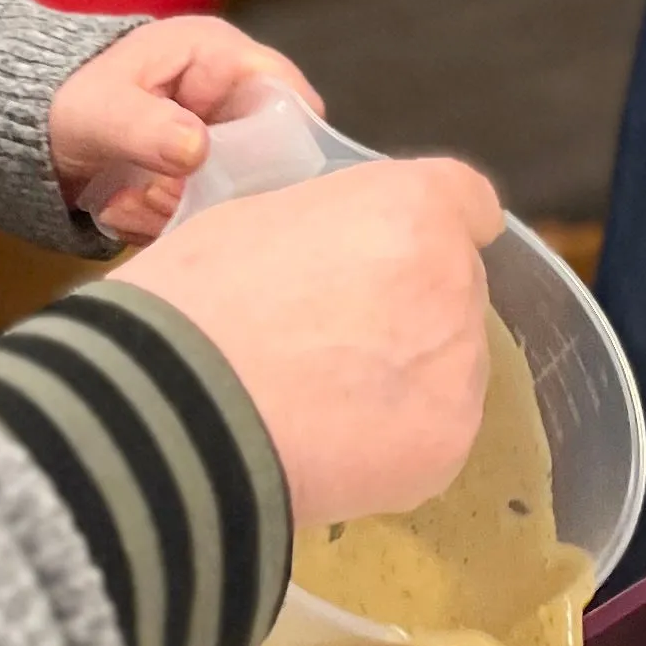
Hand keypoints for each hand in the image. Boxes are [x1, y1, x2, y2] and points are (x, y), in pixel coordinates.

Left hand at [47, 20, 322, 238]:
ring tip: (123, 202)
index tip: (236, 182)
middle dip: (213, 192)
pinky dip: (163, 224)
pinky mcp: (197, 180)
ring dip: (177, 212)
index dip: (280, 142)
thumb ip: (145, 127)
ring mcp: (215, 142)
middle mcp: (227, 99)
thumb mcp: (98, 111)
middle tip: (156, 198)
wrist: (26, 134)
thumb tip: (199, 149)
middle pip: (267, 160)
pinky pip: (203, 216)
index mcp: (217, 56)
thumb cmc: (62, 101)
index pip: (288, 95)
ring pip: (233, 197)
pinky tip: (121, 211)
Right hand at [109, 158, 503, 525]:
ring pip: (447, 362)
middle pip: (454, 285)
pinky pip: (433, 431)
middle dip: (409, 305)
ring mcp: (458, 364)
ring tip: (322, 403)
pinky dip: (394, 440)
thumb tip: (337, 257)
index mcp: (411, 206)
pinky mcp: (448, 443)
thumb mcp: (260, 218)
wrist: (177, 405)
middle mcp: (452, 277)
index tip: (408, 249)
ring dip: (406, 374)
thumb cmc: (197, 298)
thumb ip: (330, 229)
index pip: (468, 201)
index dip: (437, 223)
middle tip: (332, 339)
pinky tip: (331, 445)